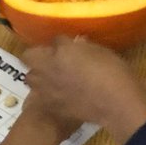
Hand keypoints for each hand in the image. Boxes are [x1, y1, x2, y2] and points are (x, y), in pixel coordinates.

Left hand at [23, 36, 145, 144]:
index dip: (62, 42)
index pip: (55, 39)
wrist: (117, 105)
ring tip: (51, 78)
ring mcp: (46, 87)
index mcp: (61, 50)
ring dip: (38, 75)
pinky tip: (59, 96)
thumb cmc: (114, 74)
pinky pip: (41, 96)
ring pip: (30, 77)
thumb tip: (76, 44)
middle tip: (52, 59)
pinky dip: (47, 94)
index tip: (69, 45)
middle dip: (37, 55)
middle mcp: (48, 66)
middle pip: (28, 55)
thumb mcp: (101, 52)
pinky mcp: (51, 105)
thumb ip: (84, 47)